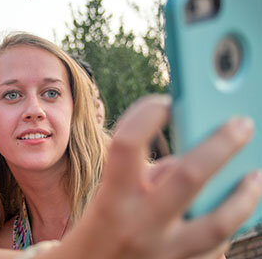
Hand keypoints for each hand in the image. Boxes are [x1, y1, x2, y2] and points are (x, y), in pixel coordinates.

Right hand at [51, 95, 261, 258]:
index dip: (146, 115)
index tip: (166, 101)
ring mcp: (162, 253)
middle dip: (220, 145)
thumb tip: (188, 160)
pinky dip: (228, 227)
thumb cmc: (98, 230)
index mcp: (111, 199)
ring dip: (243, 197)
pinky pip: (215, 250)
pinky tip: (234, 212)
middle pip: (187, 176)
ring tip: (256, 177)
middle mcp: (138, 225)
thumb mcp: (108, 197)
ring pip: (216, 224)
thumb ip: (146, 177)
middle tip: (242, 123)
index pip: (125, 145)